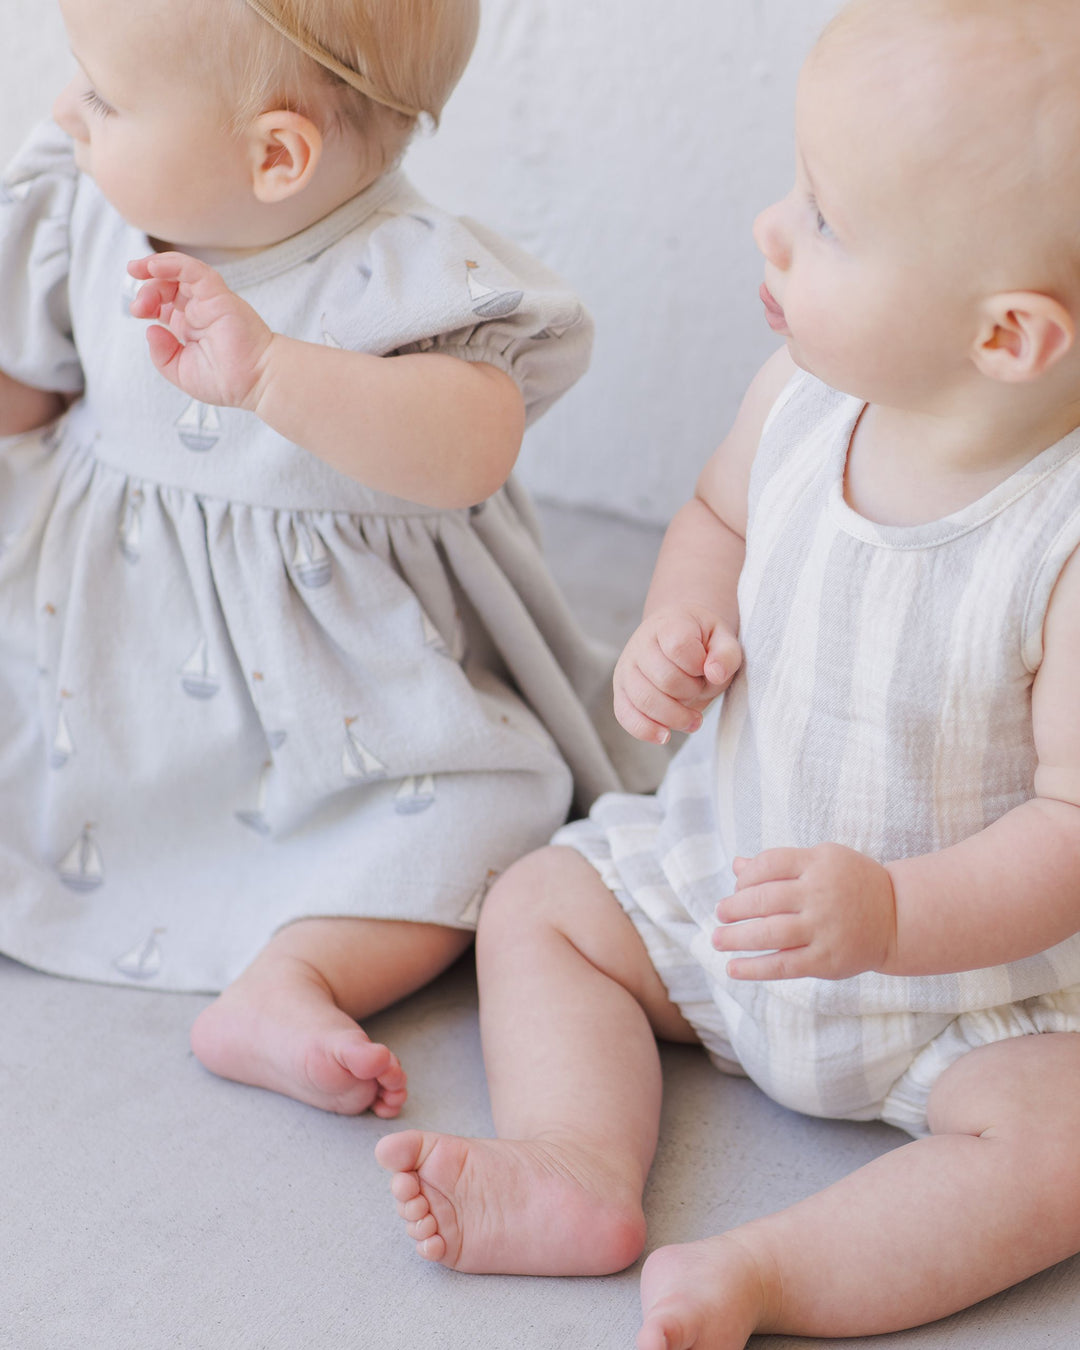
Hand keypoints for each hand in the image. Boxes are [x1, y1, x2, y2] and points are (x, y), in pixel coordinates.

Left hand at [128, 253, 274, 409]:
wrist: (257, 382)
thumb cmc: (228, 382)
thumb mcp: (181, 373)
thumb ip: (162, 354)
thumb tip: (151, 329)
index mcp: (190, 326)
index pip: (163, 302)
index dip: (146, 301)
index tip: (138, 313)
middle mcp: (199, 310)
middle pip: (166, 284)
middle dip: (146, 289)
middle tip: (138, 308)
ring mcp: (209, 300)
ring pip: (178, 271)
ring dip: (153, 268)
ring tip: (136, 271)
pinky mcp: (218, 294)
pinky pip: (193, 270)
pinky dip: (172, 263)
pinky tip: (153, 266)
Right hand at [613, 605, 740, 743]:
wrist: (676, 636)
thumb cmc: (702, 641)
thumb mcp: (723, 639)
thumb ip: (726, 654)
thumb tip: (715, 674)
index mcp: (667, 625)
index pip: (679, 647)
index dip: (699, 665)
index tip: (707, 667)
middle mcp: (640, 644)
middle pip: (665, 679)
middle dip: (692, 692)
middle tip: (700, 688)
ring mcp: (627, 668)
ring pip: (645, 700)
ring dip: (675, 717)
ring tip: (693, 720)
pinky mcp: (621, 691)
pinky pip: (625, 715)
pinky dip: (645, 730)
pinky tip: (664, 735)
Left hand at [713, 844, 896, 980]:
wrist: (897, 917)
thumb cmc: (851, 883)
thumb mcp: (822, 861)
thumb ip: (780, 864)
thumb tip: (737, 866)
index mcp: (818, 863)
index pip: (769, 864)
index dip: (746, 878)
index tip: (738, 888)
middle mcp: (820, 894)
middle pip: (764, 899)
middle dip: (734, 908)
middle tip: (720, 914)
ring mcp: (823, 928)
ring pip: (769, 933)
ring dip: (737, 938)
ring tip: (718, 939)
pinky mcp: (826, 960)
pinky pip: (783, 965)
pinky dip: (755, 968)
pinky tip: (733, 969)